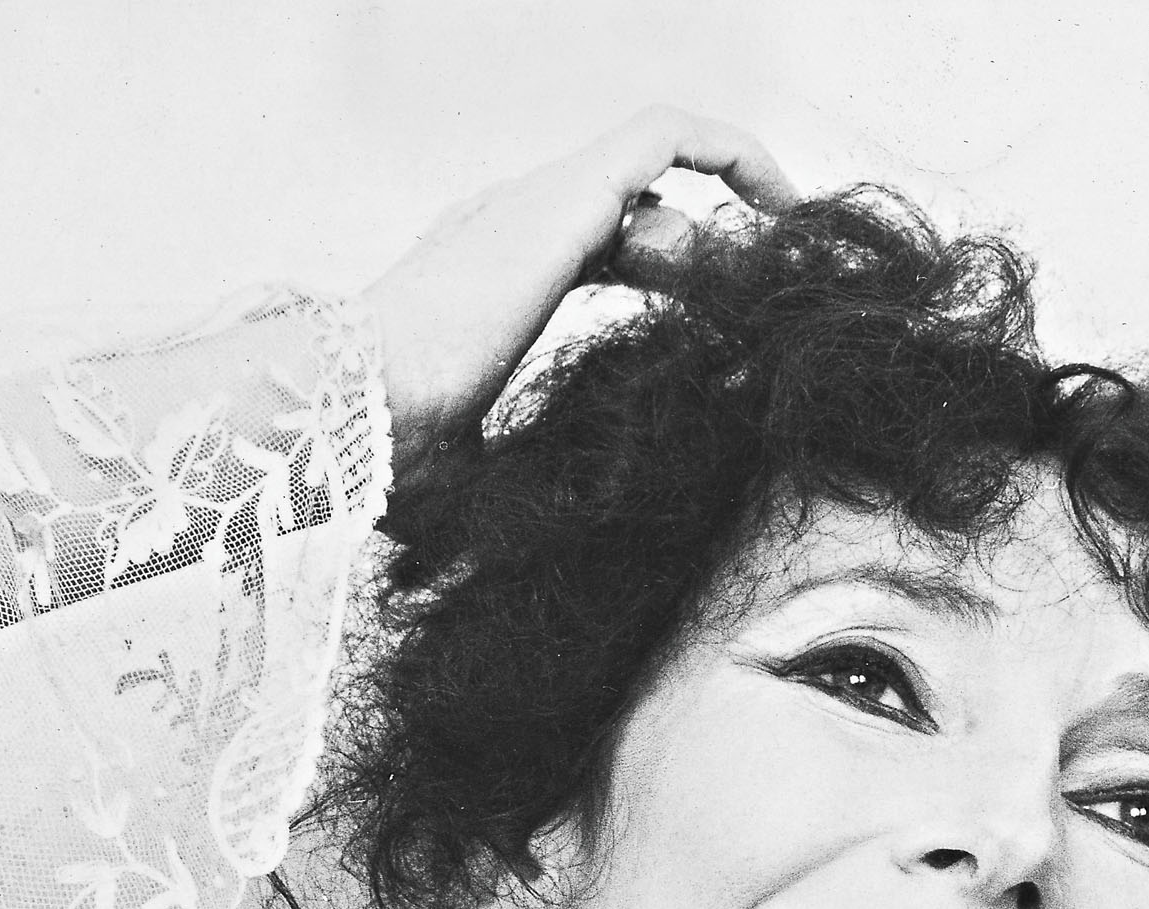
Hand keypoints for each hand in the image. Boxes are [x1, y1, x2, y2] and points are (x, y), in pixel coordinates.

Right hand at [365, 108, 796, 471]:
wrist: (363, 407)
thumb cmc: (399, 452)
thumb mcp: (484, 474)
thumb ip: (522, 480)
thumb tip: (562, 535)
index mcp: (495, 276)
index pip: (598, 248)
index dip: (667, 274)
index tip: (727, 327)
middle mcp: (516, 222)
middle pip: (633, 209)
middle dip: (707, 249)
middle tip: (768, 300)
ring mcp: (540, 200)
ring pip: (655, 166)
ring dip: (725, 205)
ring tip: (784, 263)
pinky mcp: (569, 191)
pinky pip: (666, 133)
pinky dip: (728, 151)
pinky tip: (778, 203)